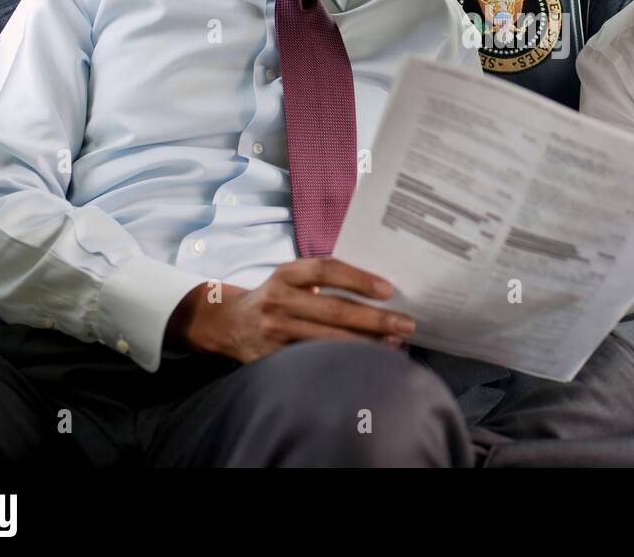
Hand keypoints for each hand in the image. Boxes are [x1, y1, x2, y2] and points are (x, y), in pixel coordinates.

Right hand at [167, 258, 416, 362]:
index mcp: (285, 274)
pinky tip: (365, 363)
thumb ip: (323, 279)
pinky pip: (313, 362)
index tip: (388, 289)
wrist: (227, 323)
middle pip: (333, 310)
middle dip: (375, 319)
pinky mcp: (272, 359)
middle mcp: (278, 301)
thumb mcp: (290, 278)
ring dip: (366, 344)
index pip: (326, 270)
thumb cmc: (275, 297)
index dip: (359, 278)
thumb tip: (379, 289)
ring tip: (395, 344)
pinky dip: (342, 362)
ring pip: (327, 340)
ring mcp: (274, 332)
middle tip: (406, 323)